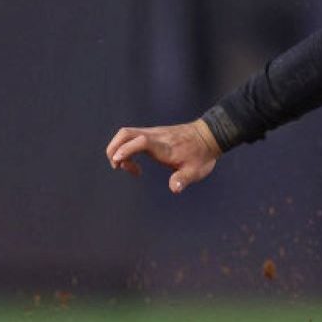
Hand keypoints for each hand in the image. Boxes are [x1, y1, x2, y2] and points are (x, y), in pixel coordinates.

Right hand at [105, 119, 221, 193]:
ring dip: (118, 149)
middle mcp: (155, 136)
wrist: (208, 136)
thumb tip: (174, 189)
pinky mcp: (152, 134)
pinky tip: (134, 164)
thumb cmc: (201, 155)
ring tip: (128, 168)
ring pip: (126, 134)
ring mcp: (153, 133)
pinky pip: (131, 137)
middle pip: (125, 133)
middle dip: (113, 149)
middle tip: (118, 167)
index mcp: (164, 146)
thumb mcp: (196, 170)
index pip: (141, 141)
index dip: (126, 150)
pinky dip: (125, 148)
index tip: (119, 163)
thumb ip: (183, 179)